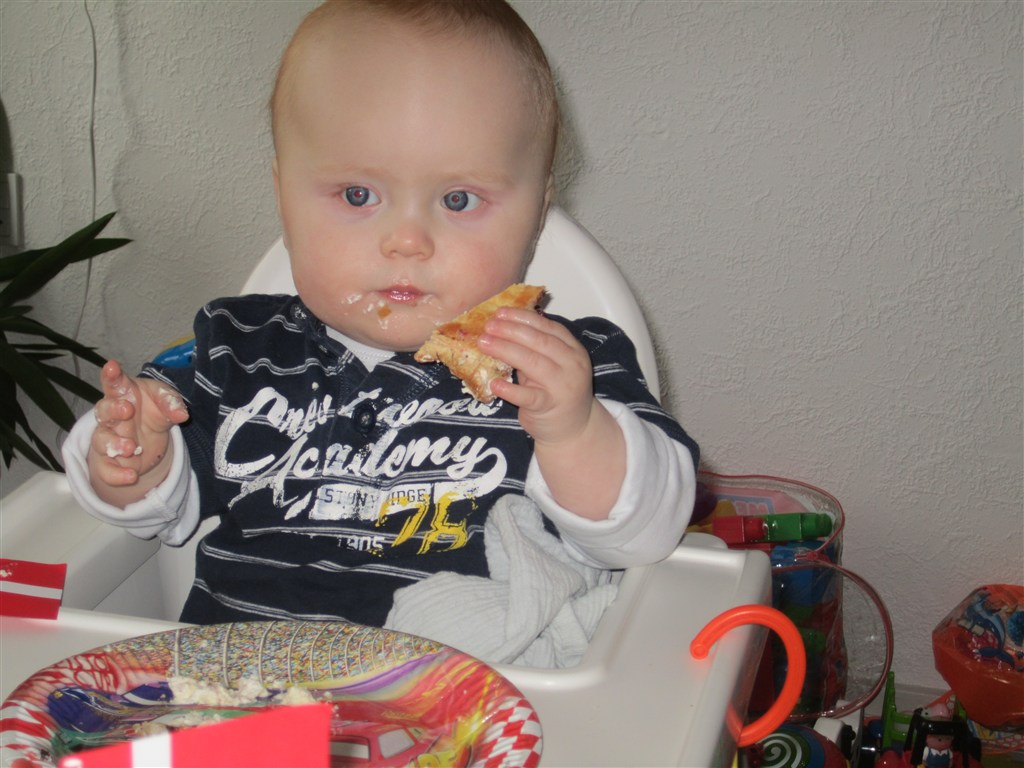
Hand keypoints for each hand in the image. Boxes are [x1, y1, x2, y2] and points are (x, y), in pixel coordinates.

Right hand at [88, 360, 188, 489]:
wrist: (150, 438)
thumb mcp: (166, 402)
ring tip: (131, 447)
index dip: (112, 375)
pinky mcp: (111, 462)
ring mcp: (108, 438)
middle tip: (127, 410)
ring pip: (101, 440)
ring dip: (114, 444)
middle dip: (113, 410)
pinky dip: (117, 475)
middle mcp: (111, 416)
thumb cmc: (153, 410)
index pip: (114, 383)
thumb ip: (172, 403)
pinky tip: (131, 476)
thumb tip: (183, 415)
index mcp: (123, 394)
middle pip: (103, 410)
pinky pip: (107, 470)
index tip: (112, 366)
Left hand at [480, 309, 626, 518]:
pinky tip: (494, 383)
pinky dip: (510, 389)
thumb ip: (533, 349)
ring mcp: (563, 386)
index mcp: (573, 349)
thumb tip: (501, 327)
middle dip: (511, 330)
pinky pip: (528, 396)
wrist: (573, 430)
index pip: (548, 327)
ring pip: (533, 363)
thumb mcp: (550, 366)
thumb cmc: (556, 393)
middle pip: (539, 341)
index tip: (501, 312)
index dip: (523, 318)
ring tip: (484, 343)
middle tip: (488, 325)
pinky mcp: (550, 407)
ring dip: (506, 350)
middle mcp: (572, 365)